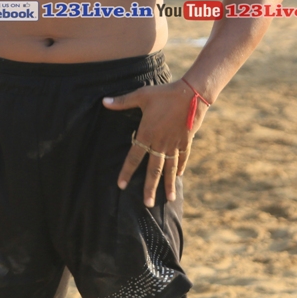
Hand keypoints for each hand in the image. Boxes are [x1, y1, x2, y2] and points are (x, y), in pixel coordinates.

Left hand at [103, 81, 207, 206]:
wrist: (192, 94)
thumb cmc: (164, 93)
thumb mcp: (141, 95)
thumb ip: (123, 101)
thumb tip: (104, 101)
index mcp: (147, 133)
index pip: (134, 157)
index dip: (126, 172)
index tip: (120, 185)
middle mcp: (160, 143)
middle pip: (153, 170)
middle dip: (150, 188)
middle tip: (148, 204)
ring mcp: (174, 144)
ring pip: (170, 168)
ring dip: (169, 184)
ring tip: (169, 200)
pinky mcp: (186, 141)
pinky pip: (182, 158)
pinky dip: (180, 167)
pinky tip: (179, 176)